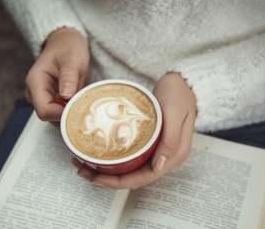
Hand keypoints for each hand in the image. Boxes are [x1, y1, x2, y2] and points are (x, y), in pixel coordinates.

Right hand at [25, 27, 88, 121]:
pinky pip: (60, 113)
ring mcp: (43, 97)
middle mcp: (35, 92)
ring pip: (54, 117)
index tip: (78, 109)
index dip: (61, 114)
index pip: (44, 110)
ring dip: (69, 115)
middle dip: (66, 116)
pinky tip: (80, 105)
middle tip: (84, 108)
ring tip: (84, 104)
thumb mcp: (72, 59)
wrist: (66, 42)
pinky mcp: (52, 100)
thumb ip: (68, 76)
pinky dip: (70, 112)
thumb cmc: (67, 47)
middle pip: (48, 116)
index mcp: (35, 82)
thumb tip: (65, 96)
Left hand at [74, 72, 196, 188]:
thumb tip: (158, 167)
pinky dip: (112, 157)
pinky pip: (129, 156)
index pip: (143, 178)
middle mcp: (164, 157)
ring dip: (106, 170)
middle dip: (106, 178)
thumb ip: (170, 139)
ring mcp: (156, 150)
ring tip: (83, 163)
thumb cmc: (180, 94)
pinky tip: (97, 152)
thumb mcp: (176, 113)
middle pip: (133, 176)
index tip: (96, 178)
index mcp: (173, 156)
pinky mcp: (148, 142)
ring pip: (129, 168)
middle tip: (82, 169)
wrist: (183, 82)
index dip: (118, 182)